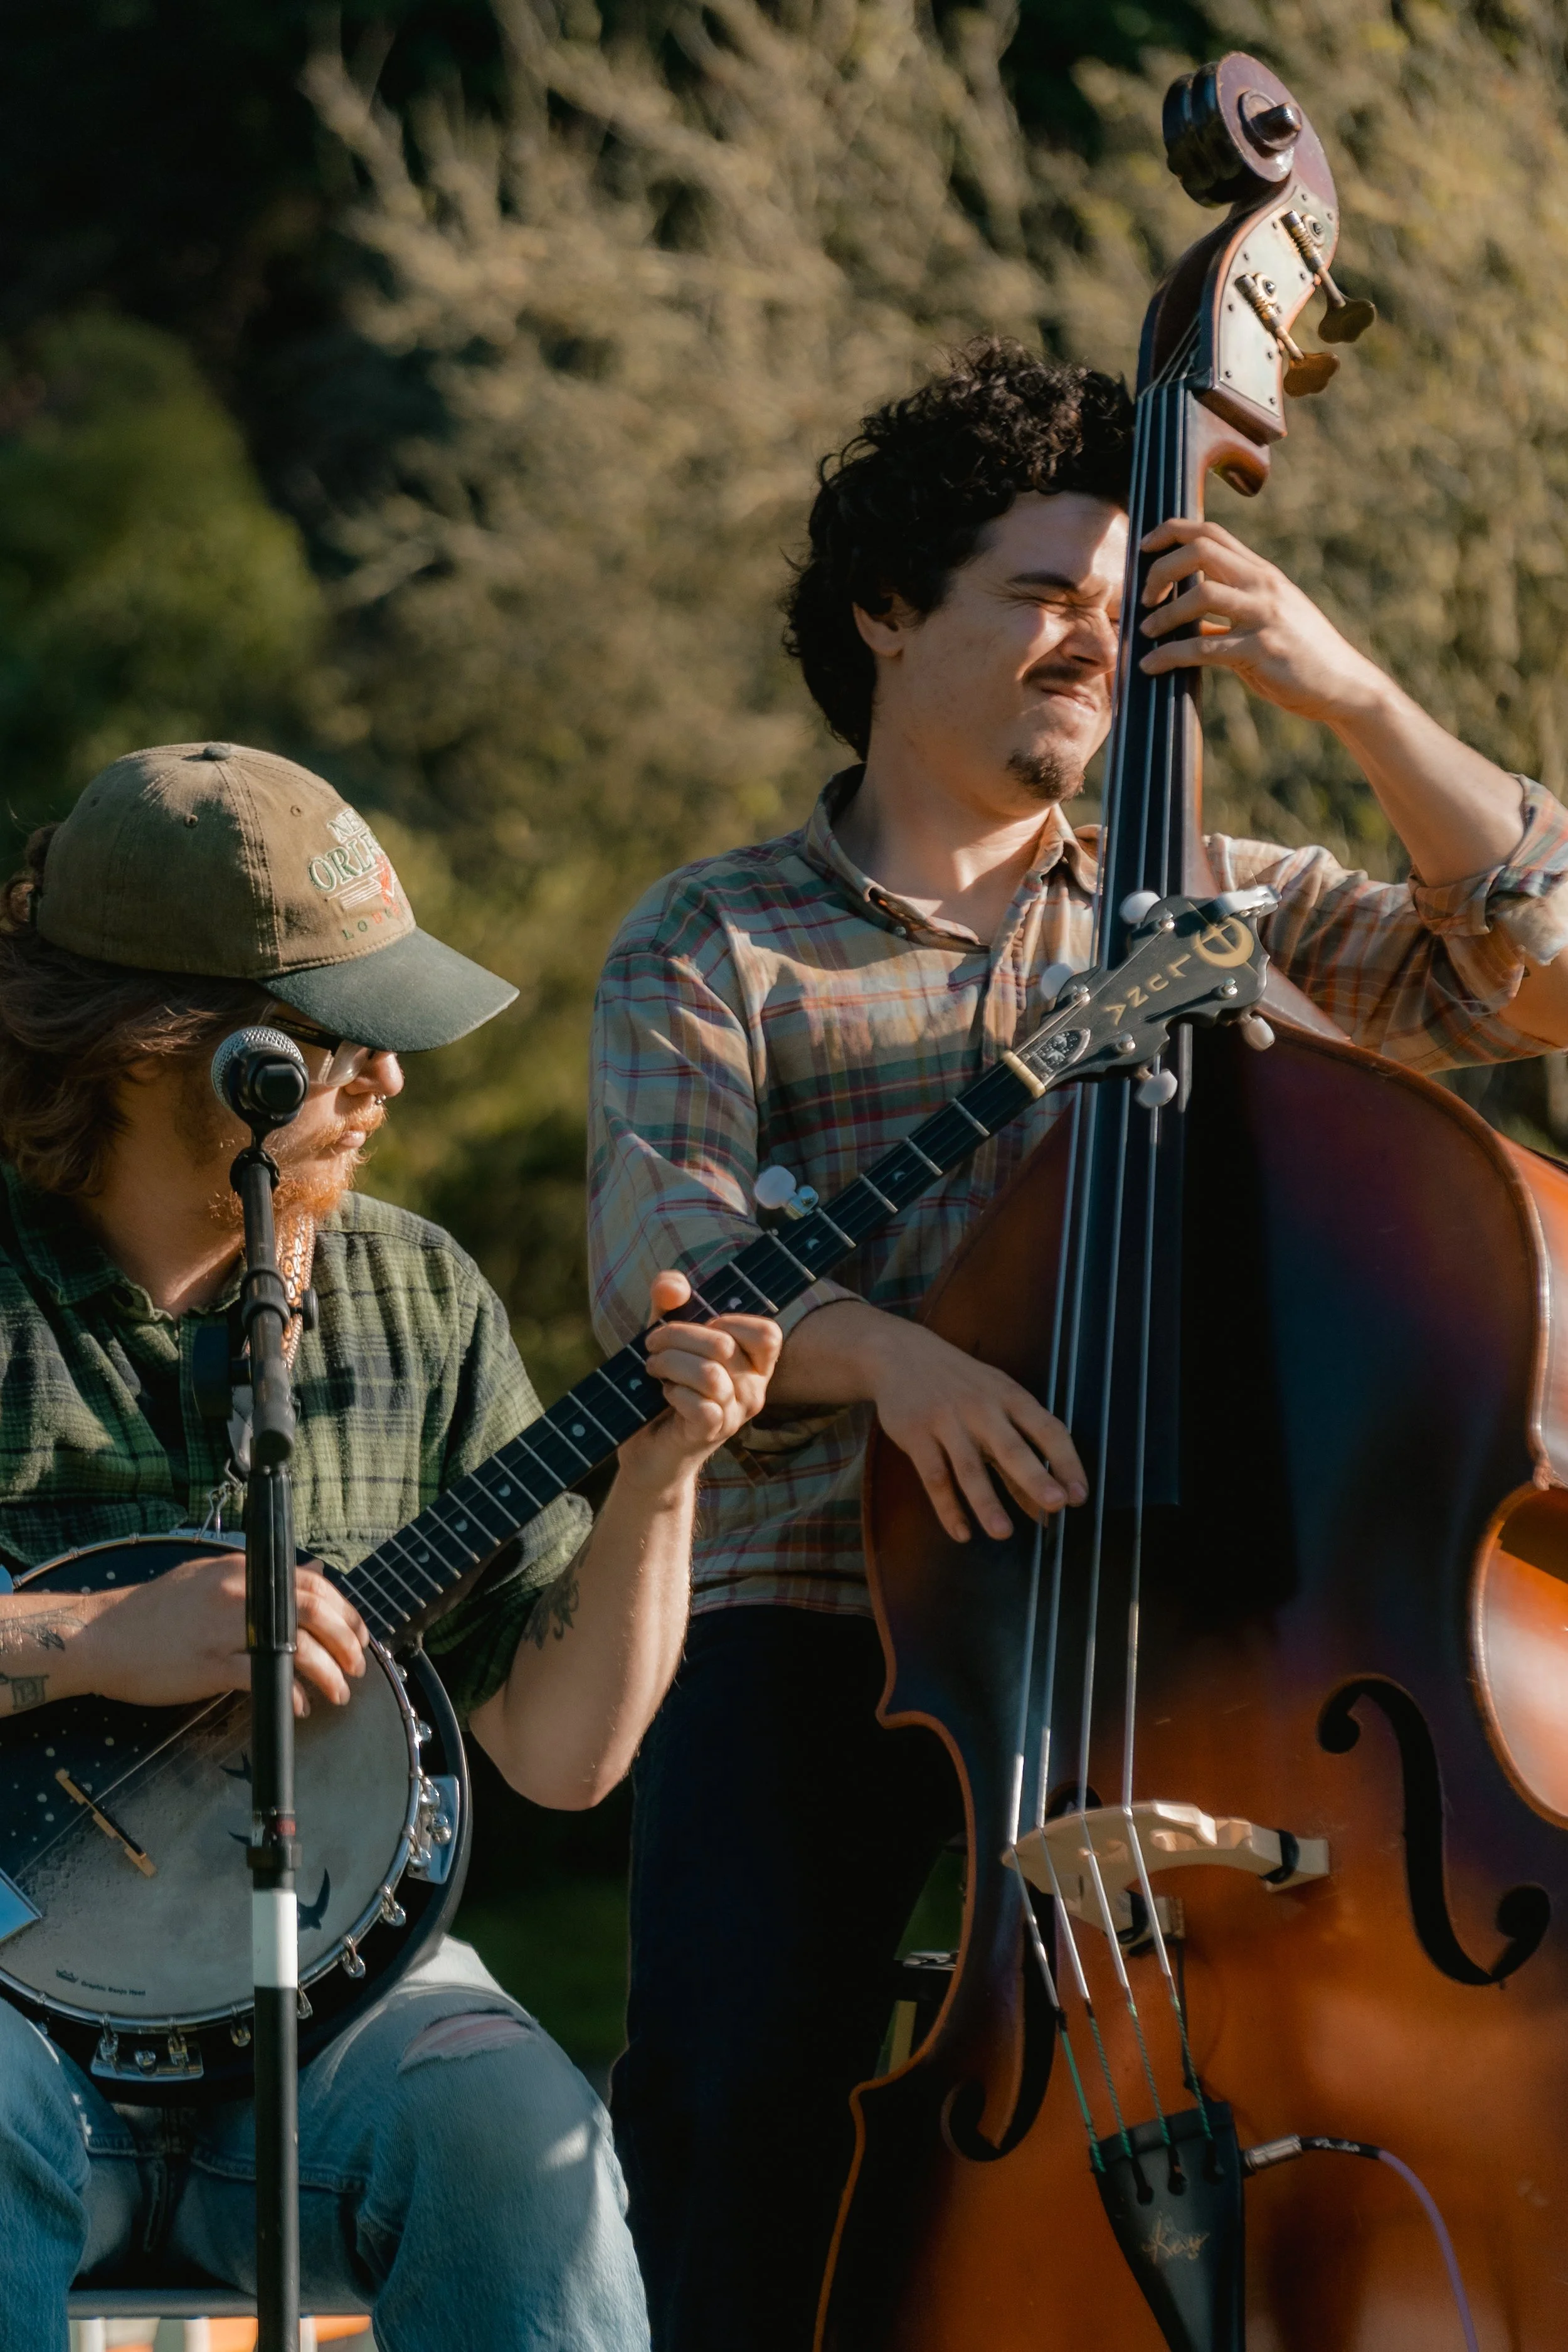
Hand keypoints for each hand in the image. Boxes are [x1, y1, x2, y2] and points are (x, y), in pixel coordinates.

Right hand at [78, 1553, 368, 1715]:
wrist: (98, 1636)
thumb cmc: (151, 1612)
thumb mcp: (207, 1577)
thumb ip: (259, 1577)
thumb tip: (312, 1572)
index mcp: (240, 1570)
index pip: (310, 1582)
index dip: (344, 1609)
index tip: (358, 1632)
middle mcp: (237, 1591)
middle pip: (313, 1611)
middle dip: (346, 1640)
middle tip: (357, 1666)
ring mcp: (224, 1627)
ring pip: (296, 1644)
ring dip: (326, 1671)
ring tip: (337, 1693)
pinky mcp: (209, 1663)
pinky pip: (263, 1677)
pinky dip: (289, 1692)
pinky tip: (299, 1706)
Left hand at [620, 1270, 781, 1482]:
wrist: (648, 1448)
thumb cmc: (664, 1386)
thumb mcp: (665, 1336)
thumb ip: (668, 1303)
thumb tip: (673, 1285)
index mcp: (754, 1365)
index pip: (768, 1333)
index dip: (729, 1321)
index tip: (698, 1328)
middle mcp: (754, 1390)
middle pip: (724, 1345)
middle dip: (677, 1335)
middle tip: (653, 1346)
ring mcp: (736, 1415)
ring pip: (710, 1374)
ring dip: (669, 1364)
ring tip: (653, 1368)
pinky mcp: (711, 1434)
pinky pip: (700, 1405)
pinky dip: (673, 1393)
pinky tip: (665, 1395)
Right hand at [861, 1316, 1086, 1543]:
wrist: (902, 1354)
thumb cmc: (962, 1385)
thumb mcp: (997, 1405)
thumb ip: (1022, 1452)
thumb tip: (1047, 1505)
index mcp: (1010, 1398)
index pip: (1047, 1430)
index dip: (1067, 1462)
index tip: (1080, 1495)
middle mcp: (982, 1408)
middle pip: (1011, 1448)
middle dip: (1034, 1477)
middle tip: (1055, 1505)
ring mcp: (947, 1421)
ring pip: (970, 1468)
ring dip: (987, 1502)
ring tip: (1003, 1533)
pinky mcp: (916, 1435)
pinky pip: (934, 1476)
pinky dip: (947, 1507)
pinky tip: (962, 1532)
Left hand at [1137, 519, 1385, 724]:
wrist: (1345, 685)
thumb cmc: (1300, 655)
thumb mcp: (1265, 620)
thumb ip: (1229, 611)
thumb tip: (1186, 615)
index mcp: (1262, 574)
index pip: (1211, 533)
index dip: (1172, 531)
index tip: (1145, 546)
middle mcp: (1263, 586)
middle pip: (1200, 551)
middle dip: (1160, 570)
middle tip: (1143, 598)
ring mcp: (1264, 616)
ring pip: (1201, 594)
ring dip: (1163, 614)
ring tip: (1146, 631)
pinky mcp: (1261, 651)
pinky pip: (1204, 647)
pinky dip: (1170, 655)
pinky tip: (1151, 666)